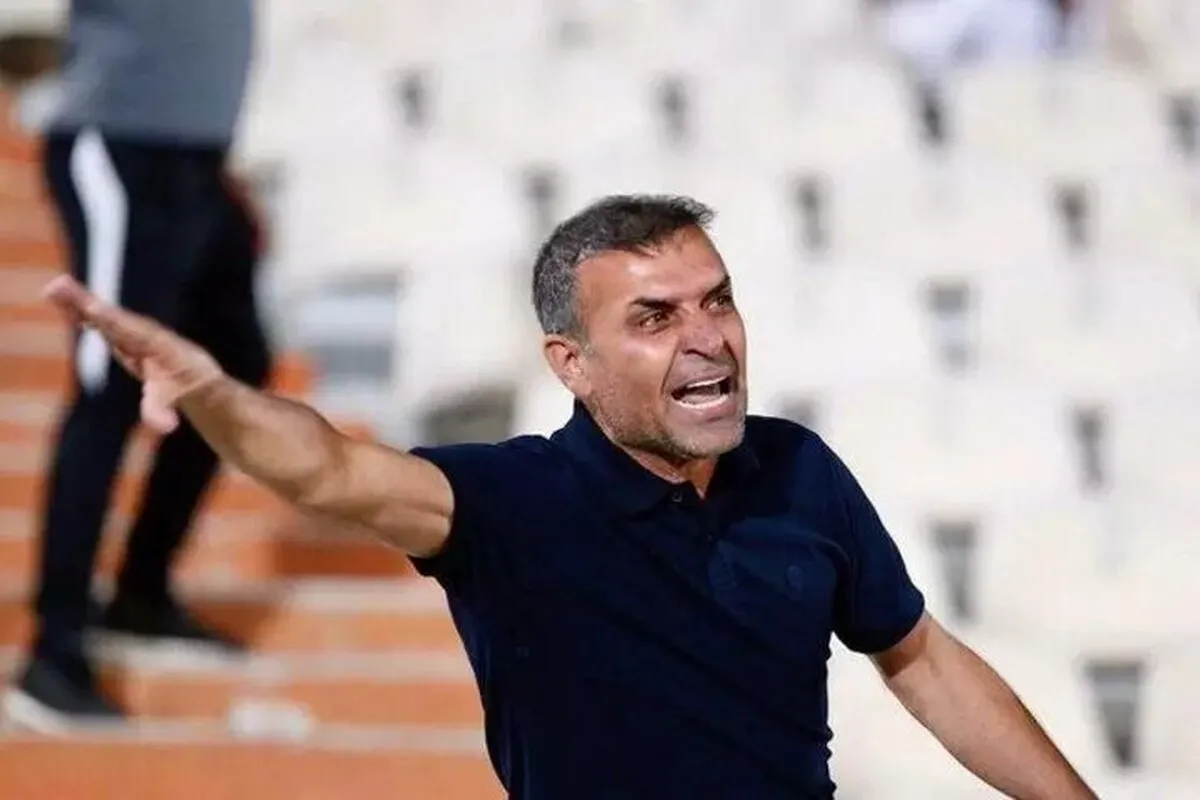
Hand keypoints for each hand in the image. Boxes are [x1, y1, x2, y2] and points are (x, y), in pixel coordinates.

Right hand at [44, 275, 224, 434]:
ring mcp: (130, 331)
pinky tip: (60, 298)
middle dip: (87, 303)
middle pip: (110, 316)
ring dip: (78, 301)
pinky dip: (79, 309)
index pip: (130, 332)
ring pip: (101, 314)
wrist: (194, 372)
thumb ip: (163, 410)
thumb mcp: (174, 399)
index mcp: (156, 345)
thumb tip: (166, 427)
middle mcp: (142, 332)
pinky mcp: (120, 333)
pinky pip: (98, 319)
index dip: (111, 321)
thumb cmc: (185, 384)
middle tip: (61, 286)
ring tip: (53, 287)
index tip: (93, 307)